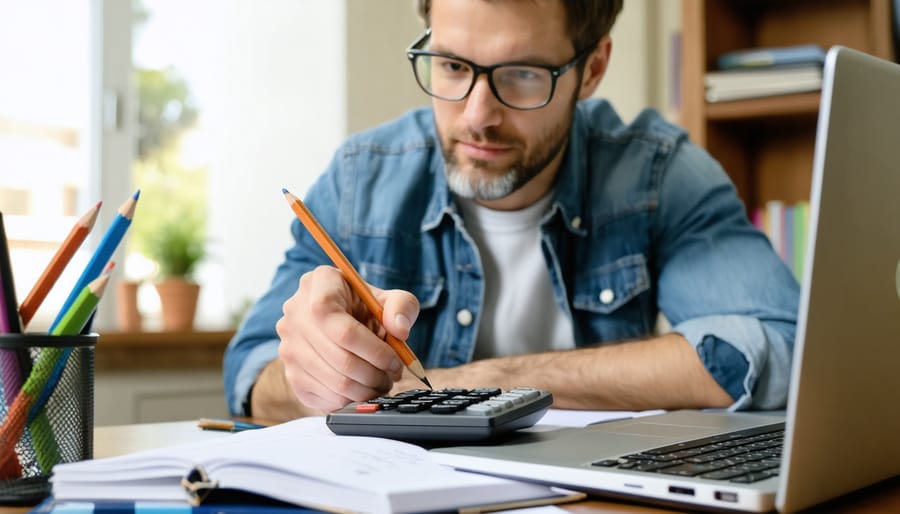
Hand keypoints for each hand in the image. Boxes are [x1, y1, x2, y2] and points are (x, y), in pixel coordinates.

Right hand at [275, 265, 419, 411]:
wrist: (341, 321)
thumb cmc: (365, 308)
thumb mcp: (388, 298)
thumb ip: (402, 306)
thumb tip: (400, 330)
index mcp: (319, 283)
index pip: (338, 322)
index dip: (372, 348)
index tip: (394, 358)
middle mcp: (295, 313)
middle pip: (339, 357)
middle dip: (375, 373)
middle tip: (393, 375)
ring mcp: (289, 346)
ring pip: (334, 382)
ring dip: (367, 389)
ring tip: (382, 381)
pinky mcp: (292, 374)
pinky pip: (326, 398)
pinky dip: (352, 399)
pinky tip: (363, 387)